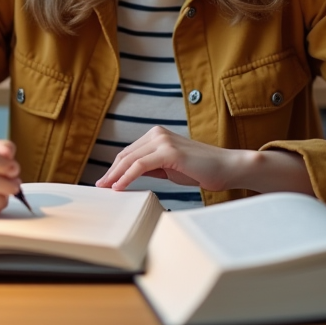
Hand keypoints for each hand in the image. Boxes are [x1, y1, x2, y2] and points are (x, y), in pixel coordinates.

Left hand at [94, 126, 315, 195]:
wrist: (226, 167)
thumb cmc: (201, 169)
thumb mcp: (170, 167)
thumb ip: (152, 167)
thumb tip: (132, 175)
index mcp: (157, 135)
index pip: (129, 152)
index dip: (115, 168)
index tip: (105, 182)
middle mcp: (157, 134)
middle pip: (125, 155)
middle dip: (111, 172)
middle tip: (99, 187)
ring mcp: (163, 141)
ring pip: (129, 160)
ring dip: (115, 176)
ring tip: (105, 190)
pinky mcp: (168, 152)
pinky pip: (140, 166)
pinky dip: (126, 177)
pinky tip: (119, 188)